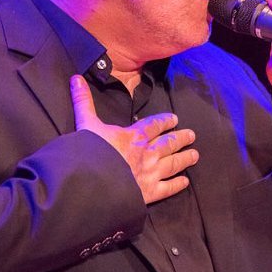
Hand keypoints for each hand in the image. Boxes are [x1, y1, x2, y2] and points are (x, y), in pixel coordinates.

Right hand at [70, 75, 197, 203]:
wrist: (92, 183)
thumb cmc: (89, 153)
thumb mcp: (86, 123)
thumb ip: (83, 101)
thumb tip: (76, 78)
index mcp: (134, 136)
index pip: (154, 125)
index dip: (165, 121)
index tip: (174, 119)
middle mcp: (147, 153)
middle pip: (168, 143)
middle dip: (180, 138)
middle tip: (192, 135)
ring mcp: (151, 173)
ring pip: (173, 163)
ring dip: (185, 158)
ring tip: (195, 155)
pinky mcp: (150, 193)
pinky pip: (168, 188)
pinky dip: (177, 184)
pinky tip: (185, 182)